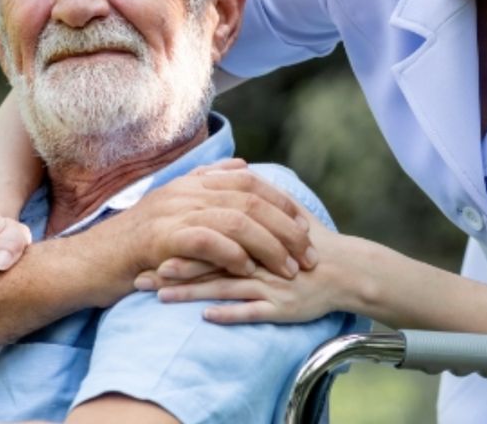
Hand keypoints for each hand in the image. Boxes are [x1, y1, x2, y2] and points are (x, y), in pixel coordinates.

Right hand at [106, 159, 316, 280]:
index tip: (305, 225)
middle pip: (251, 200)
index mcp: (190, 182)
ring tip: (289, 269)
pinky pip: (208, 240)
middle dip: (286, 227)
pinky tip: (249, 270)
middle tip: (308, 254)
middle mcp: (185, 191)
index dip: (282, 202)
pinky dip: (234, 254)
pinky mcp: (161, 238)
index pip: (249, 182)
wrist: (86, 263)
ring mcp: (172, 212)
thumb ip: (205, 186)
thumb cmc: (132, 245)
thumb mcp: (170, 208)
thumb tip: (242, 167)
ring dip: (270, 246)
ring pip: (236, 220)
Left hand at [134, 214, 348, 324]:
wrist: (347, 270)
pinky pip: (253, 310)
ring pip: (225, 285)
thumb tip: (234, 170)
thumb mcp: (285, 213)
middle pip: (208, 260)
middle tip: (139, 274)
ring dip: (191, 290)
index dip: (175, 239)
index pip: (207, 233)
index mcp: (254, 234)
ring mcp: (270, 283)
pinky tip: (206, 316)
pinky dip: (230, 313)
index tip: (145, 245)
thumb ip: (258, 195)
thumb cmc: (310, 243)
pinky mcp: (282, 307)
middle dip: (172, 268)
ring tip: (159, 295)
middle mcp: (258, 258)